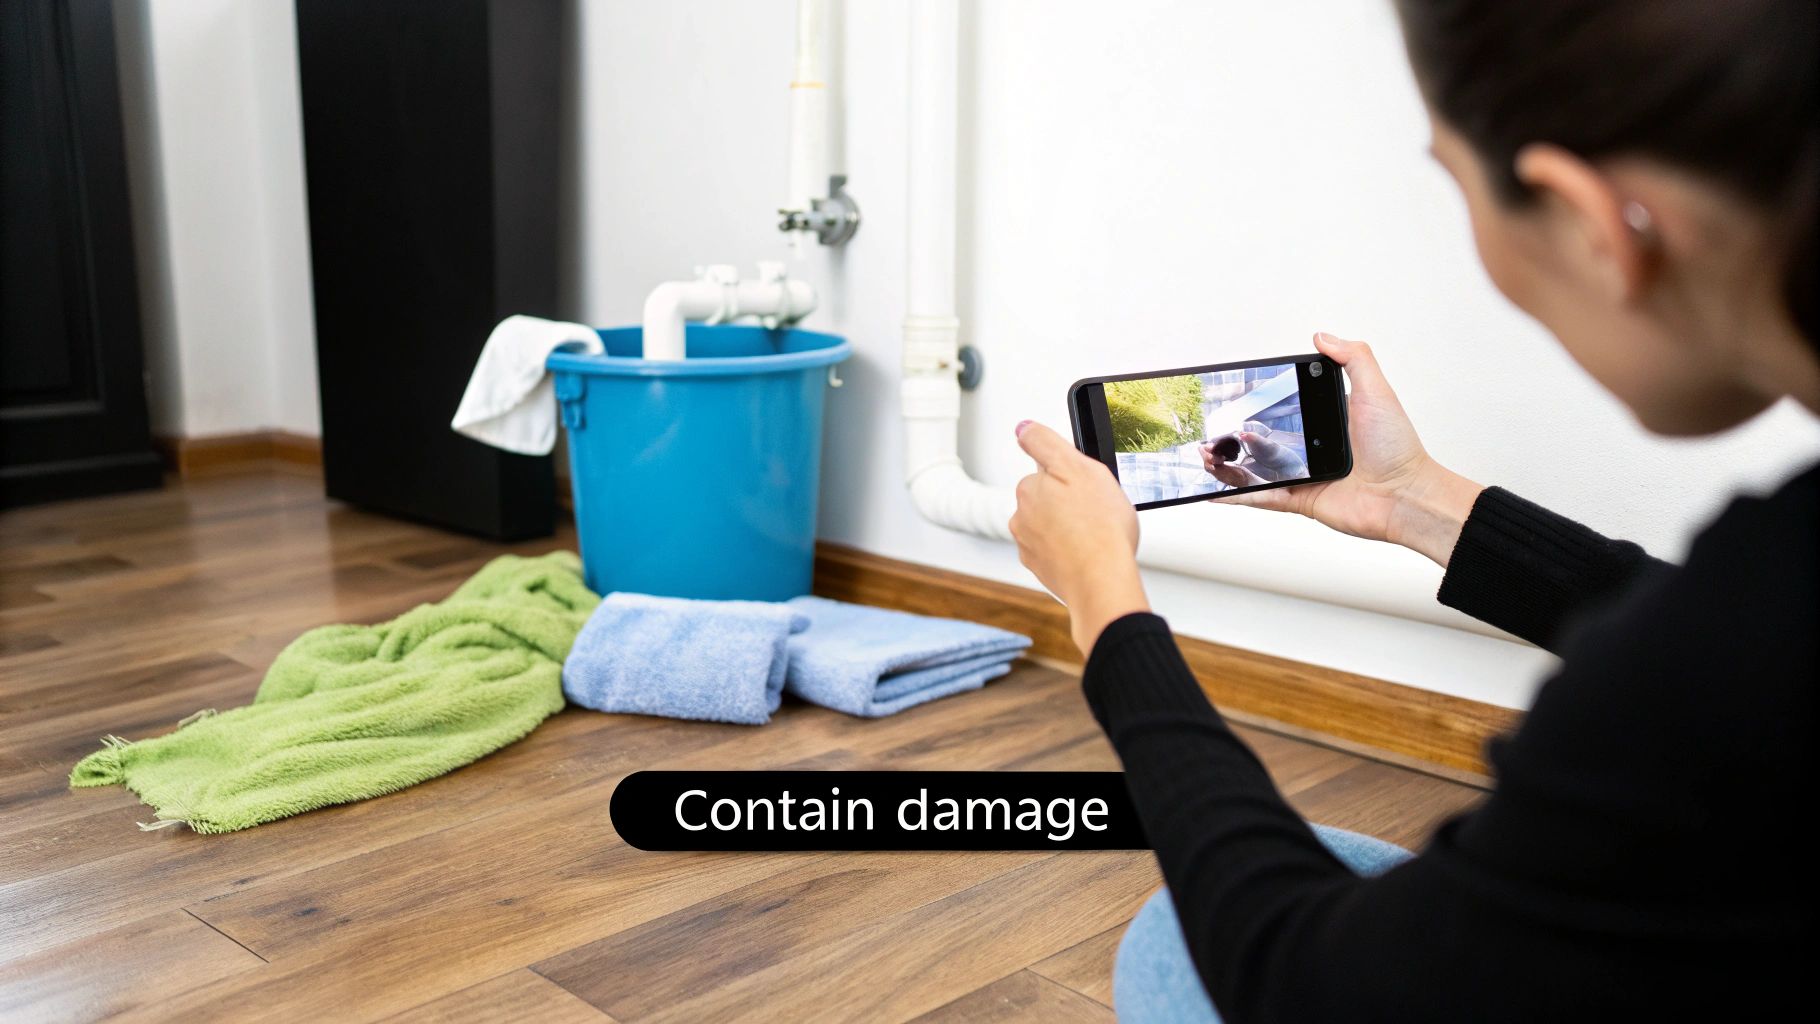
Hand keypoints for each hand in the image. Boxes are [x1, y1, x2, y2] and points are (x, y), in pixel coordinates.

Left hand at [1009, 421, 1150, 655]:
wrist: (1101, 581)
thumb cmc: (1099, 527)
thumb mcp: (1078, 466)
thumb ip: (1045, 443)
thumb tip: (1022, 428)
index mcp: (1029, 487)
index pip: (1048, 469)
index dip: (1071, 474)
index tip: (1084, 486)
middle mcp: (1021, 515)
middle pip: (1048, 497)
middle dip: (1068, 501)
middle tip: (1095, 510)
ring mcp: (1029, 544)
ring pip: (1051, 525)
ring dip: (1068, 526)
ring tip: (1093, 534)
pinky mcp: (1040, 567)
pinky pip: (1055, 550)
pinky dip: (1068, 550)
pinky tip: (1086, 553)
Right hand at [1216, 332, 1483, 566]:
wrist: (1405, 496)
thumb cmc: (1397, 448)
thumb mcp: (1376, 391)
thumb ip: (1353, 358)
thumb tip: (1323, 336)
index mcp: (1326, 422)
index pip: (1286, 409)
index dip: (1260, 404)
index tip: (1237, 397)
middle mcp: (1313, 449)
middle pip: (1264, 440)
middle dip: (1235, 435)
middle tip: (1213, 428)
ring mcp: (1305, 476)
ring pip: (1256, 469)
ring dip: (1229, 464)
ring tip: (1205, 454)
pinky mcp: (1301, 501)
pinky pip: (1263, 497)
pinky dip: (1238, 496)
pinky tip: (1214, 491)